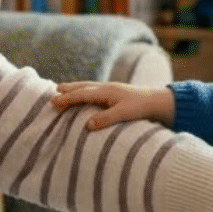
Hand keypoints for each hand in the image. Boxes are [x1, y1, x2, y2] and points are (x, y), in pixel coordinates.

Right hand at [51, 81, 173, 128]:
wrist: (158, 101)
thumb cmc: (142, 107)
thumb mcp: (124, 114)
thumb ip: (105, 119)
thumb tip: (87, 125)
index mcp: (106, 91)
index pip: (82, 94)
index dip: (67, 98)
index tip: (53, 102)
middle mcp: (107, 88)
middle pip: (83, 87)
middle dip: (68, 90)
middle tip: (54, 93)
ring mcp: (111, 89)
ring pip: (88, 86)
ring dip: (75, 88)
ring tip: (64, 89)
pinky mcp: (116, 93)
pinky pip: (95, 90)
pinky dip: (85, 91)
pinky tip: (85, 94)